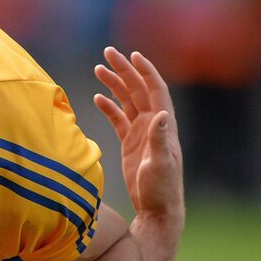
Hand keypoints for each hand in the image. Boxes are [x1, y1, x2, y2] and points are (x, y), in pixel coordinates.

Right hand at [94, 48, 183, 224]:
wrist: (156, 208)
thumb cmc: (162, 188)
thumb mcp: (161, 163)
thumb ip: (159, 139)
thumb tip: (159, 114)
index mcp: (163, 124)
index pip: (155, 89)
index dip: (144, 71)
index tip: (132, 55)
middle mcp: (153, 124)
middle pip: (138, 89)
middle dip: (124, 70)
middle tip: (107, 53)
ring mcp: (141, 132)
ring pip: (126, 101)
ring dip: (114, 85)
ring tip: (98, 70)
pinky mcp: (130, 143)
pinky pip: (118, 119)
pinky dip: (108, 107)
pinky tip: (97, 98)